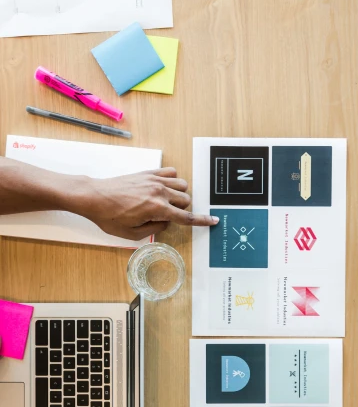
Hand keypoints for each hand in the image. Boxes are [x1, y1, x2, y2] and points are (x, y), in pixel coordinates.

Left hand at [72, 168, 218, 239]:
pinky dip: (172, 180)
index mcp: (157, 209)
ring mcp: (154, 180)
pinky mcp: (147, 173)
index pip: (186, 217)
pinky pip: (171, 172)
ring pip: (182, 185)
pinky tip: (163, 188)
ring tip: (166, 202)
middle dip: (182, 209)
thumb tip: (165, 222)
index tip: (213, 221)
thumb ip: (154, 229)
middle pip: (186, 199)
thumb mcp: (132, 234)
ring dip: (179, 195)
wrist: (93, 197)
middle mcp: (159, 192)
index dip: (202, 221)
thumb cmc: (110, 217)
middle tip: (167, 215)